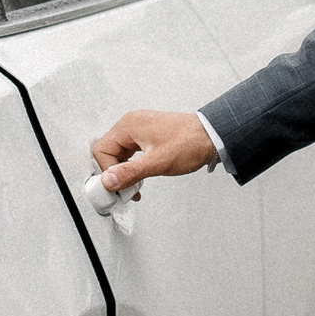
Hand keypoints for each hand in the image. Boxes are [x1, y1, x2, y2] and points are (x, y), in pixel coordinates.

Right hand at [90, 110, 217, 197]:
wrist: (212, 137)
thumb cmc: (190, 143)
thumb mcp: (157, 162)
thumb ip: (130, 172)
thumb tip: (108, 181)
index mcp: (129, 126)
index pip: (102, 150)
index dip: (107, 172)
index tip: (116, 188)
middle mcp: (132, 124)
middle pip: (109, 152)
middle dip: (115, 174)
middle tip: (125, 191)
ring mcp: (140, 129)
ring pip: (120, 154)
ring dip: (124, 172)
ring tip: (134, 187)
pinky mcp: (148, 136)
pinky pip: (131, 153)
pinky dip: (133, 167)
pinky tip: (140, 178)